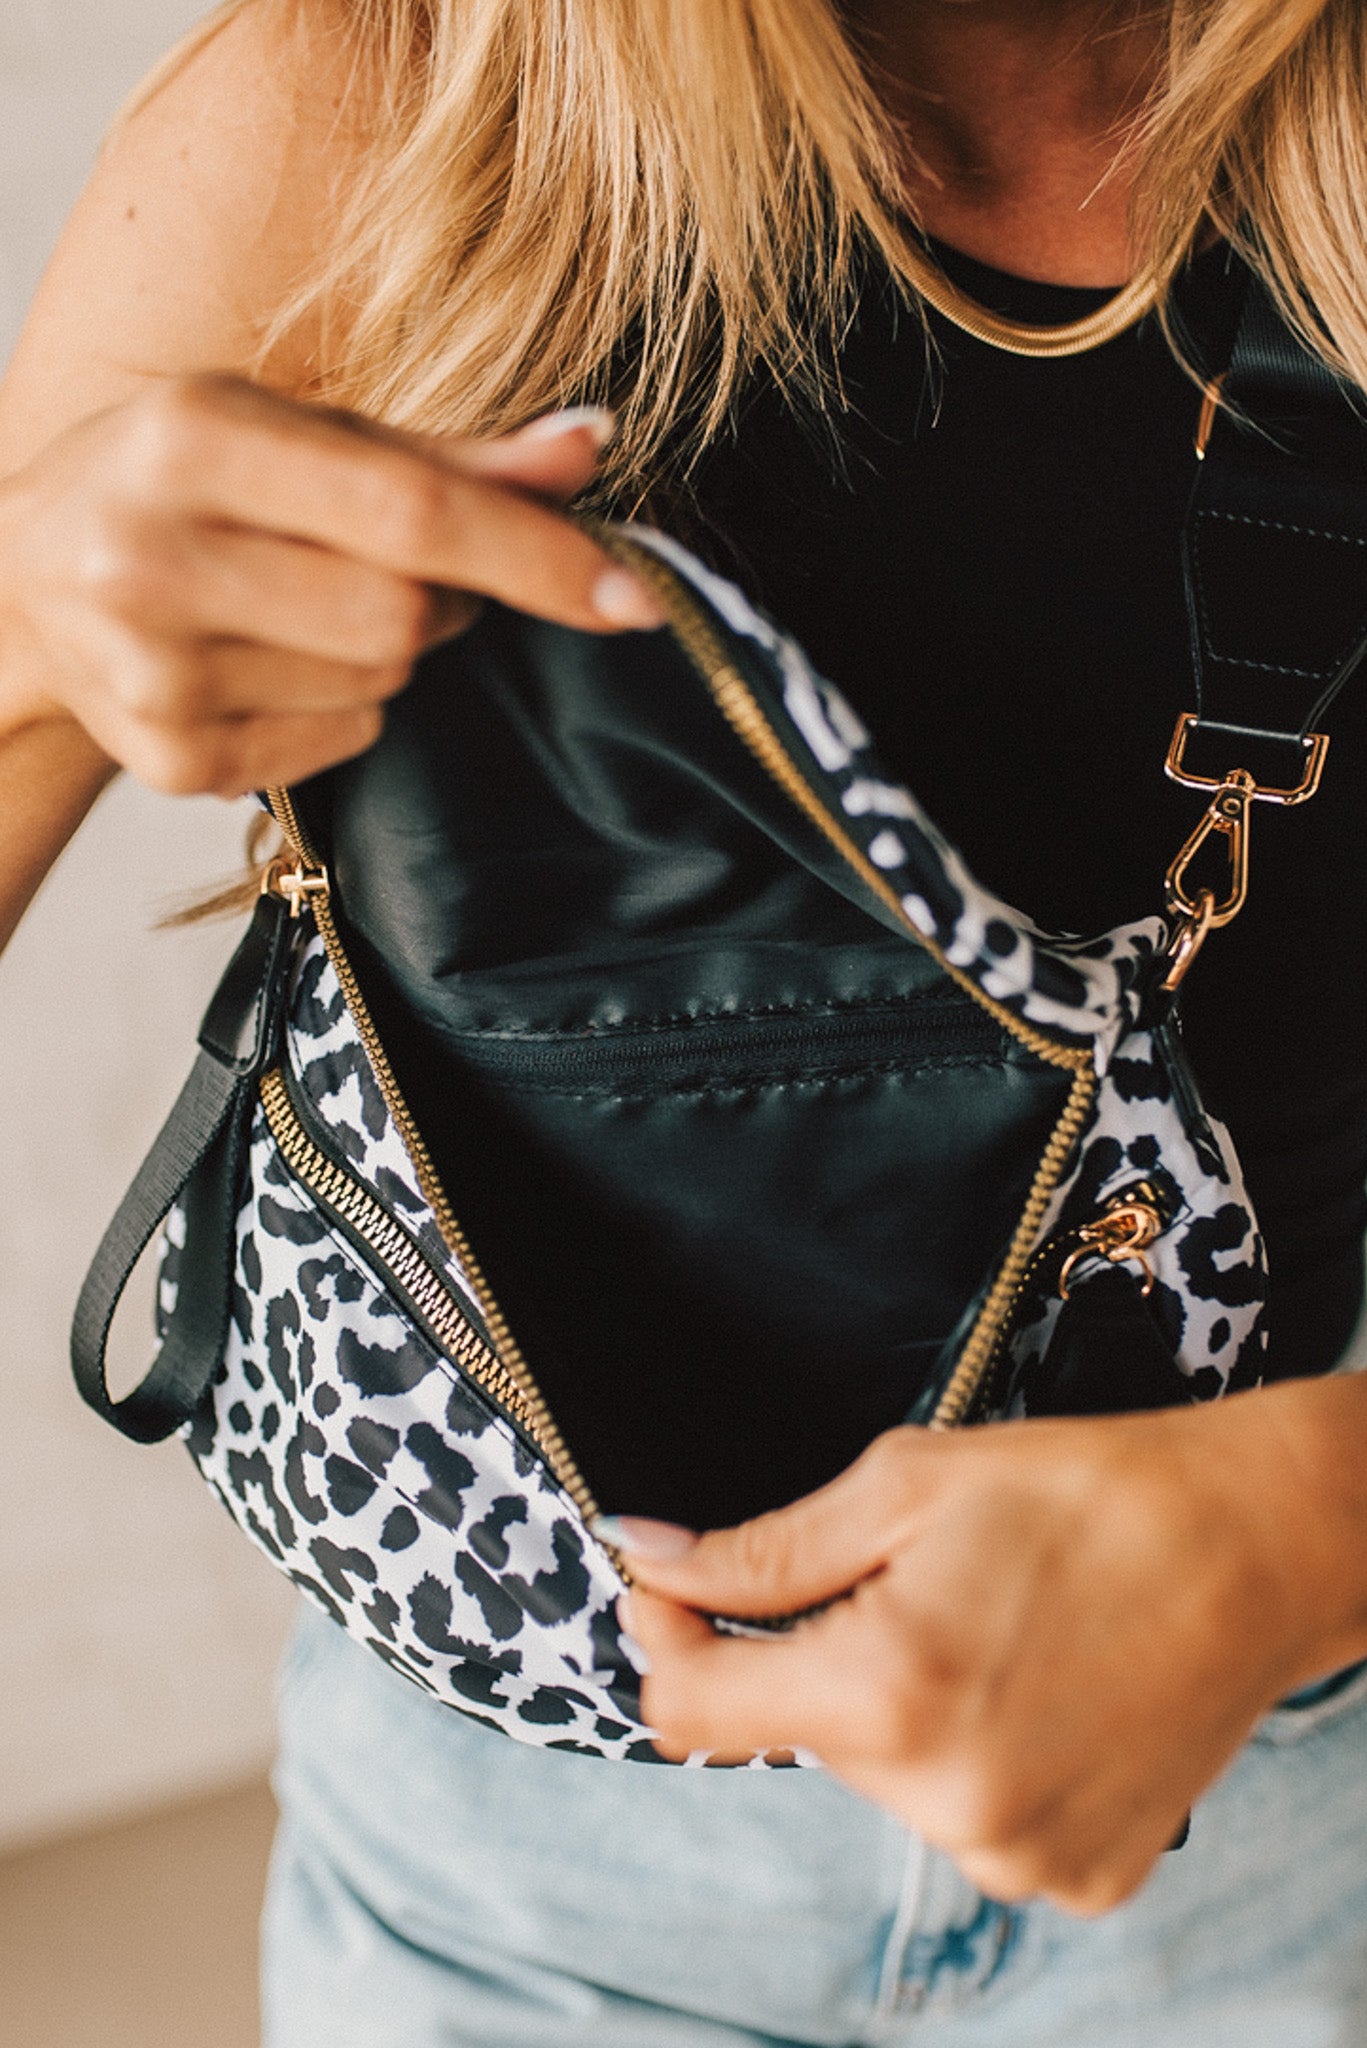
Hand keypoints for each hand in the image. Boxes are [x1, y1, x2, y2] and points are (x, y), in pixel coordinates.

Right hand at [0, 378, 662, 796]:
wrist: (19, 580)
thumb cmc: (181, 479)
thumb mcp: (296, 428)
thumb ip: (449, 450)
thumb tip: (594, 444)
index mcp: (192, 438)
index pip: (409, 511)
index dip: (533, 556)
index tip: (632, 596)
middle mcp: (153, 557)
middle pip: (407, 617)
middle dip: (445, 598)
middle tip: (399, 565)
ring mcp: (154, 675)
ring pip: (382, 684)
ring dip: (394, 649)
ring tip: (307, 600)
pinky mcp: (171, 760)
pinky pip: (344, 743)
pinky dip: (348, 706)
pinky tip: (275, 658)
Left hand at [614, 1392, 1366, 1914]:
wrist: (1260, 1544)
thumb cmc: (1084, 1493)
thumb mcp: (902, 1487)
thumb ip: (758, 1550)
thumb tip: (640, 1555)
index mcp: (885, 1695)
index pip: (692, 1708)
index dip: (666, 1635)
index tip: (674, 1586)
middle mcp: (944, 1803)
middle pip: (798, 1734)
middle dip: (820, 1657)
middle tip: (913, 1582)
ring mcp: (1016, 1856)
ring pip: (885, 1779)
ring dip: (901, 1710)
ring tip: (996, 1630)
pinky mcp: (1074, 1877)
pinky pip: (971, 1819)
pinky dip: (978, 1758)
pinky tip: (1040, 1689)